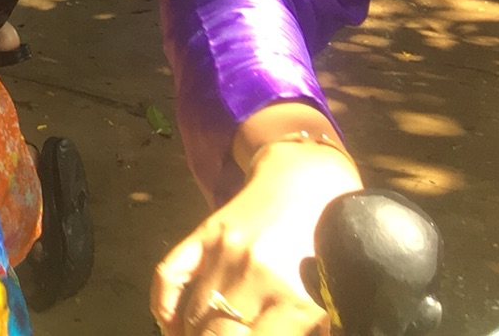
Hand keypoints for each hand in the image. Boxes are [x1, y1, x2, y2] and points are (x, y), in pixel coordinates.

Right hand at [153, 139, 362, 334]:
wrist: (310, 179)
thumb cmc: (333, 245)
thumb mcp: (335, 297)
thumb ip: (314, 329)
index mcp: (295, 298)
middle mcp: (254, 275)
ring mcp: (224, 251)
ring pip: (194, 313)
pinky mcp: (205, 233)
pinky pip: (170, 274)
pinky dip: (163, 305)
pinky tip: (169, 326)